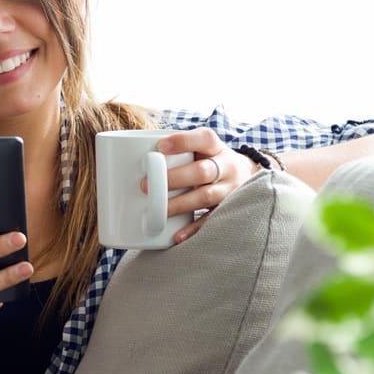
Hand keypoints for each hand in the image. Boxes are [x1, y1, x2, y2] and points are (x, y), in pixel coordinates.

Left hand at [138, 127, 261, 243]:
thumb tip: (126, 156)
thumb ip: (176, 151)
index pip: (204, 138)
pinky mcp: (228, 209)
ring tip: (158, 210)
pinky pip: (211, 220)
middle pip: (202, 171)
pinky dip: (193, 229)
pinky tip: (177, 235)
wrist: (247, 176)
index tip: (160, 147)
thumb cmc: (209, 160)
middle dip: (174, 178)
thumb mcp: (201, 149)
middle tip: (144, 185)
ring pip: (205, 196)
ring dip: (180, 204)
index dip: (183, 141)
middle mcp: (226, 167)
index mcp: (215, 147)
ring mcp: (229, 190)